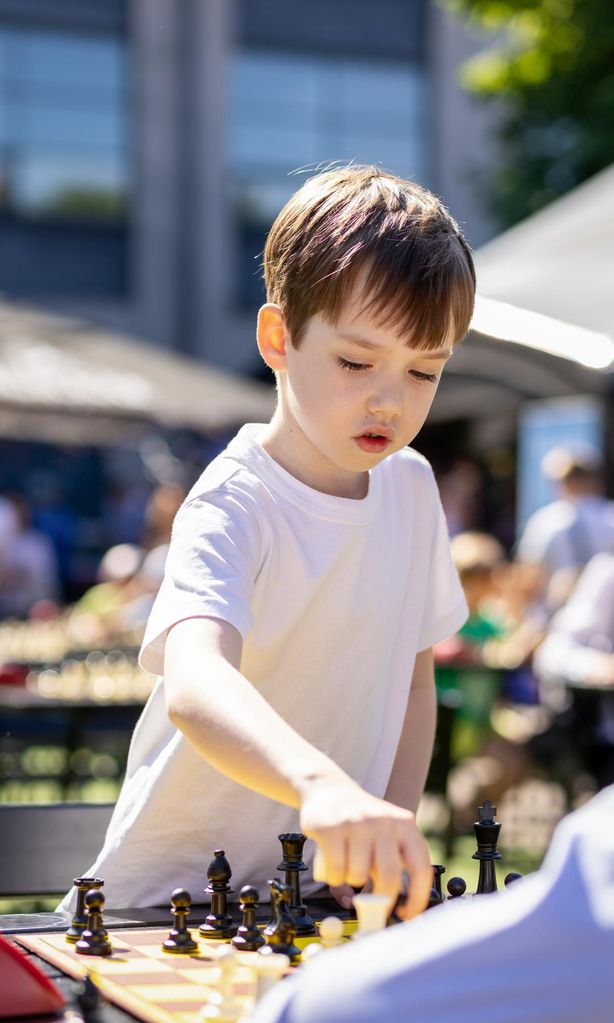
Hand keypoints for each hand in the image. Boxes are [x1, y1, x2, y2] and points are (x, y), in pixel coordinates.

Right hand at [300, 779, 431, 919]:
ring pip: (359, 876)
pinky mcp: (331, 828)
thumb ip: (393, 863)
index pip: (421, 867)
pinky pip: (336, 871)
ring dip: (350, 880)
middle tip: (372, 906)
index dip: (418, 898)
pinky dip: (333, 877)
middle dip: (381, 900)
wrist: (327, 789)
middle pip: (389, 877)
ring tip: (347, 865)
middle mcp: (383, 821)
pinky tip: (331, 863)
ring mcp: (356, 823)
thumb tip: (398, 908)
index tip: (408, 915)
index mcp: (404, 824)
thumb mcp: (386, 832)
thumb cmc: (359, 822)